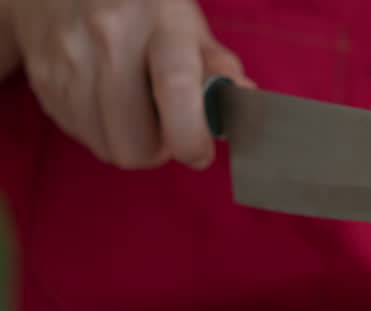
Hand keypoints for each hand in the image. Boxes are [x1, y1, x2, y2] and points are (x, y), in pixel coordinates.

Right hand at [8, 0, 252, 168]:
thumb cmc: (143, 9)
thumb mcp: (188, 25)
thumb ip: (218, 66)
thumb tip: (243, 98)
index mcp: (160, 22)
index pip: (176, 89)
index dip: (190, 137)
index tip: (199, 153)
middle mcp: (109, 36)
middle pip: (136, 141)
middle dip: (160, 149)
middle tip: (168, 127)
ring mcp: (70, 58)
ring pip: (108, 147)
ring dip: (131, 144)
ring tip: (139, 113)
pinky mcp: (44, 78)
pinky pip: (82, 137)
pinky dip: (102, 133)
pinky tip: (109, 104)